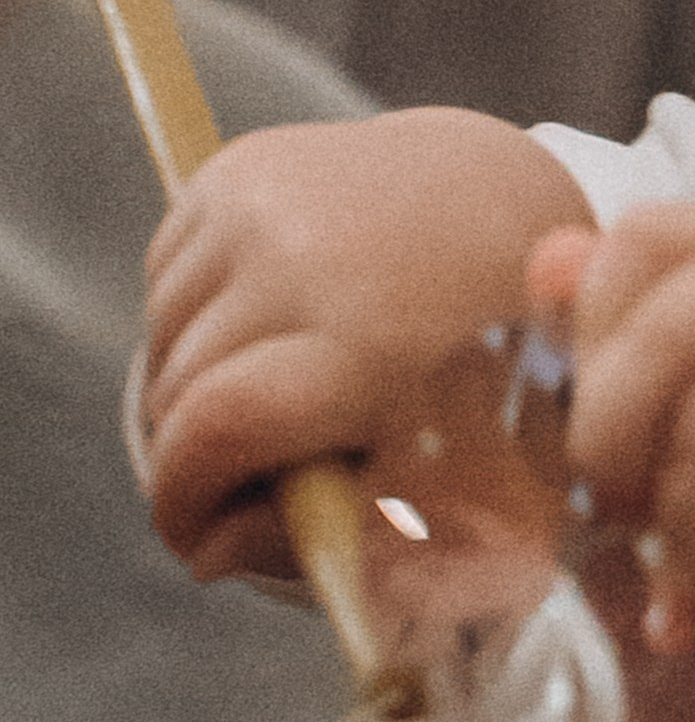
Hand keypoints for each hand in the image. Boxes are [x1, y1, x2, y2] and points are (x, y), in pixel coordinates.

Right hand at [145, 107, 591, 581]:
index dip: (186, 500)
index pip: (217, 429)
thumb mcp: (446, 467)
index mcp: (377, 343)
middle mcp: (312, 259)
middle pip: (182, 389)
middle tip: (244, 473)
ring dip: (194, 378)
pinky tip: (273, 317)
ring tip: (276, 385)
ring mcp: (269, 202)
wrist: (503, 201)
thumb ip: (325, 527)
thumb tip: (204, 554)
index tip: (195, 538)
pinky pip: (167, 274)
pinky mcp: (241, 167)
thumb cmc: (482, 357)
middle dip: (195, 451)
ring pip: (164, 331)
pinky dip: (198, 314)